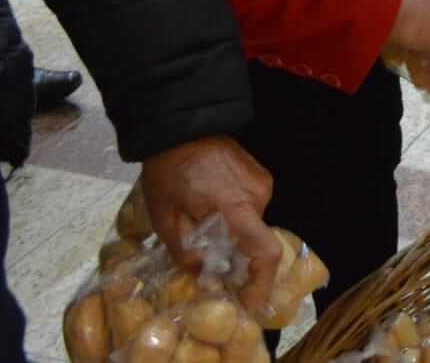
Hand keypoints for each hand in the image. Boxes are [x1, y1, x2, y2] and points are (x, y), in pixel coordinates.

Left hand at [139, 137, 277, 313]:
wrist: (182, 126)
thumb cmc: (169, 171)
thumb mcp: (164, 215)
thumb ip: (184, 250)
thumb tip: (204, 274)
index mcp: (236, 207)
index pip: (265, 252)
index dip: (263, 283)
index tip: (254, 304)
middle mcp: (258, 196)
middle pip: (254, 240)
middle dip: (235, 257)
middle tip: (208, 263)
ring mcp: (262, 183)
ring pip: (251, 224)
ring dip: (231, 234)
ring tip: (201, 226)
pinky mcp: (259, 175)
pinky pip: (250, 207)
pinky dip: (234, 217)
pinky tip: (209, 209)